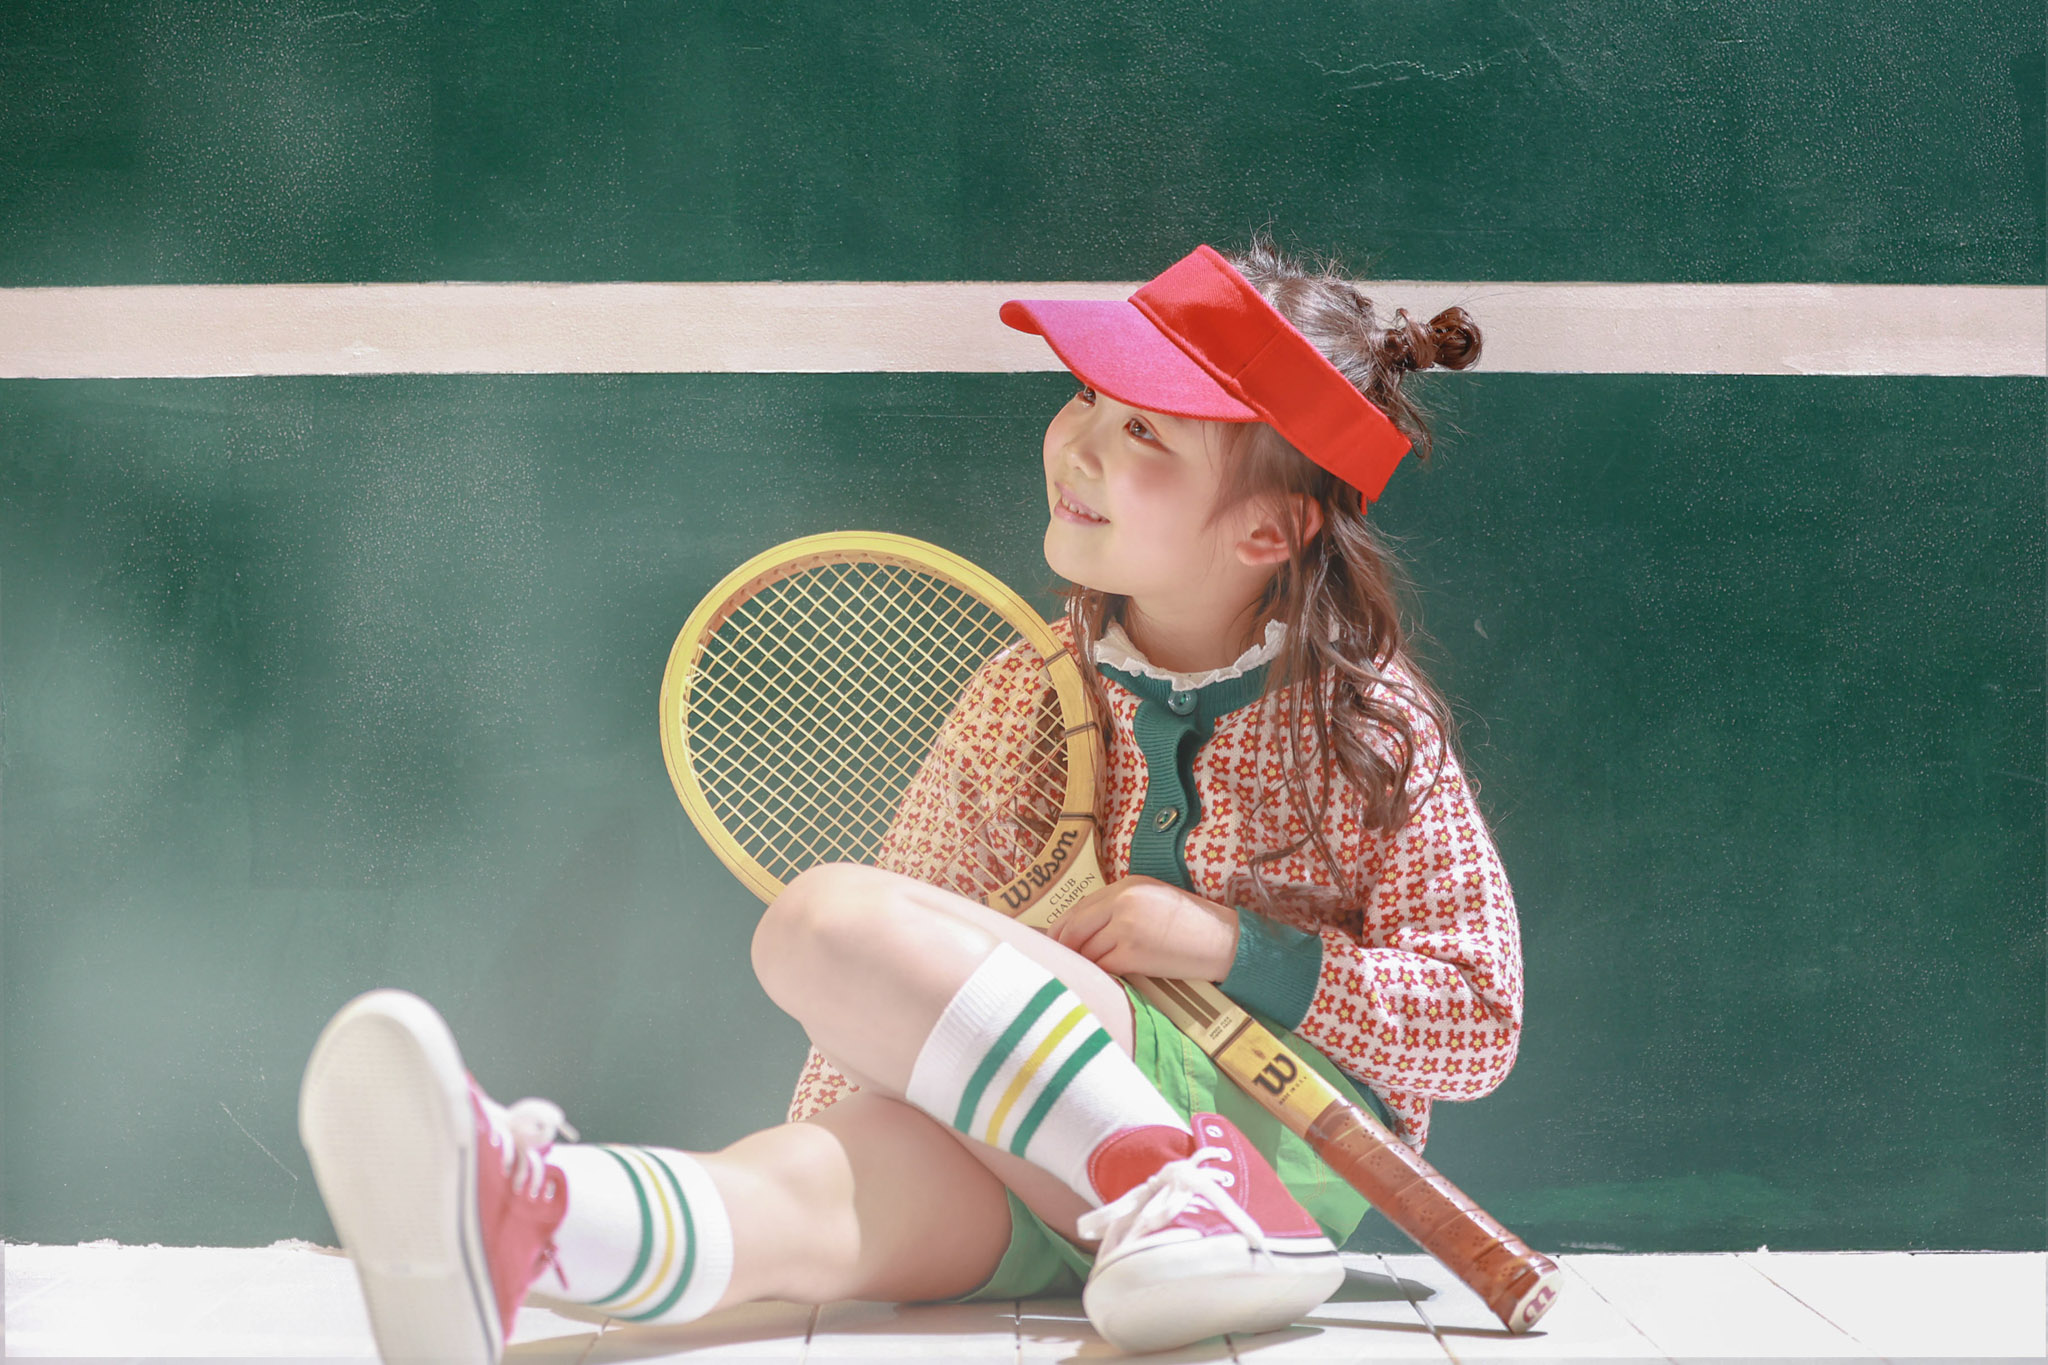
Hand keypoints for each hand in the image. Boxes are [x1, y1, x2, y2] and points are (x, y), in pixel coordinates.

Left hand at [1047, 876, 1239, 981]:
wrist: (1224, 941)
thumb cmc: (1192, 922)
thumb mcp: (1154, 897)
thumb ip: (1120, 905)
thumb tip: (1085, 927)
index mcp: (1127, 885)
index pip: (1079, 907)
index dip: (1062, 927)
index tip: (1055, 940)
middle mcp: (1122, 903)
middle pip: (1074, 928)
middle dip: (1064, 947)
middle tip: (1060, 961)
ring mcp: (1125, 928)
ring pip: (1085, 949)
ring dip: (1084, 962)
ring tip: (1084, 971)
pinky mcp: (1132, 955)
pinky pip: (1101, 966)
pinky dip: (1099, 973)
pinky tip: (1103, 978)